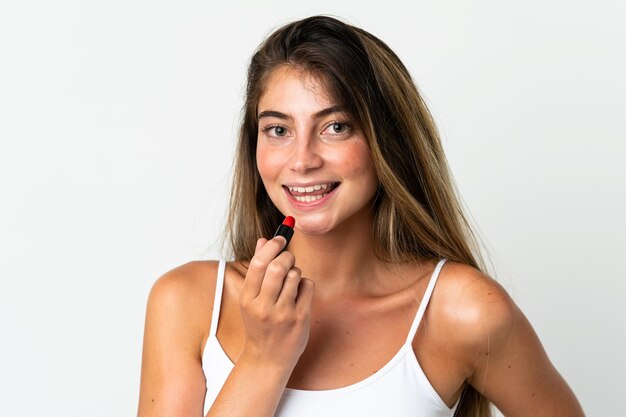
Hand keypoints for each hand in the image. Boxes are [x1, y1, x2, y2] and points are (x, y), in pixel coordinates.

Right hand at [239, 236, 314, 371]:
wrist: (267, 359)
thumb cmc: (260, 324)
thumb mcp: (251, 299)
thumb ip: (257, 269)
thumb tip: (264, 240)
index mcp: (248, 298)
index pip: (259, 263)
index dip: (272, 246)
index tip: (280, 239)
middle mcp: (263, 306)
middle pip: (278, 267)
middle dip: (287, 256)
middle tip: (288, 258)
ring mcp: (283, 314)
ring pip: (296, 275)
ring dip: (296, 272)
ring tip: (291, 282)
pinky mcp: (300, 318)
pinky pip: (308, 286)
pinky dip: (305, 284)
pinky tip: (299, 294)